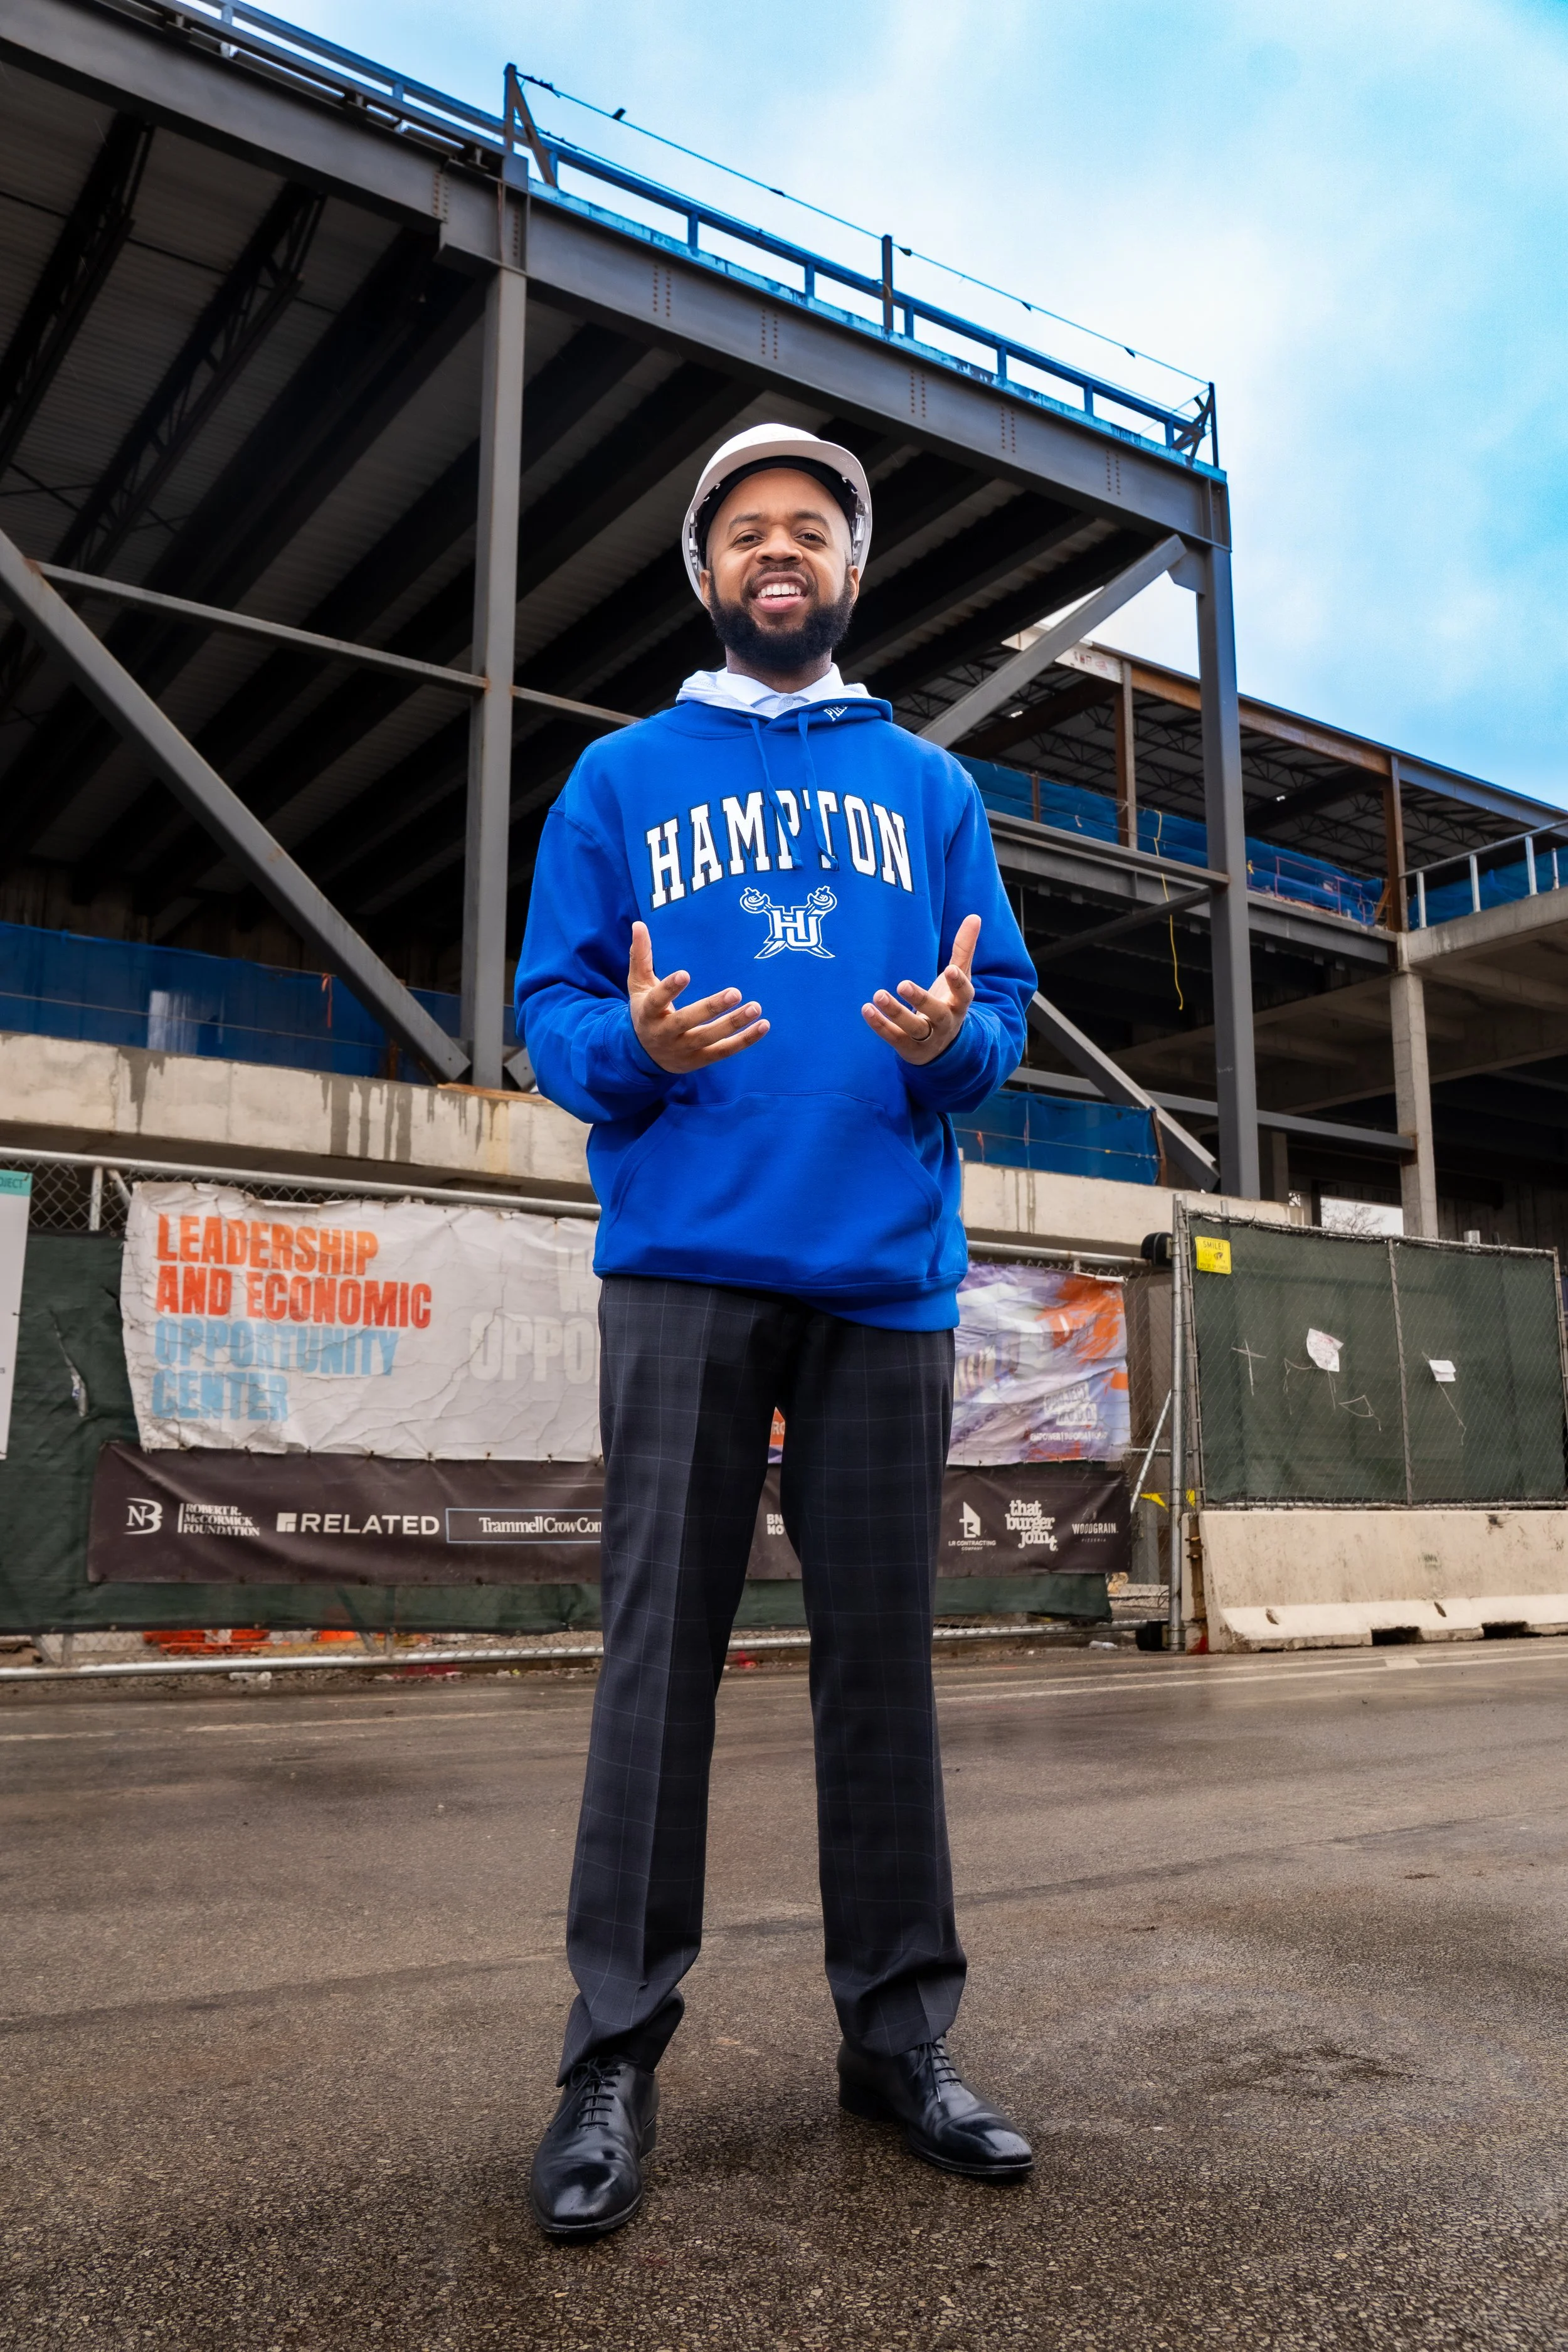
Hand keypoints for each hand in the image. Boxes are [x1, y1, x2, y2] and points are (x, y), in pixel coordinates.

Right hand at [629, 921, 768, 1072]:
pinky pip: (724, 1051)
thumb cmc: (646, 1012)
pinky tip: (763, 1025)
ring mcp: (683, 1049)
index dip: (670, 989)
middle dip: (711, 1008)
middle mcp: (664, 1034)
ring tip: (755, 1007)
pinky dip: (745, 1040)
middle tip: (735, 992)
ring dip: (734, 1024)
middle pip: (687, 1021)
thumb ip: (640, 956)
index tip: (685, 973)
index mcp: (648, 1013)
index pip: (658, 1000)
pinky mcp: (700, 1060)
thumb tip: (639, 924)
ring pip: (710, 1038)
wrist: (644, 1056)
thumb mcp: (638, 986)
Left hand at [861, 913, 979, 1064]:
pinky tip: (866, 1009)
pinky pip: (893, 1038)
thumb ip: (964, 948)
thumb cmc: (949, 1003)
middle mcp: (945, 1023)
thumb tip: (974, 916)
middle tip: (902, 984)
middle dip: (921, 1000)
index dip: (958, 984)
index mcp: (959, 1005)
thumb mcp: (960, 977)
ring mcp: (927, 1038)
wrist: (943, 1048)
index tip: (950, 969)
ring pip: (912, 1028)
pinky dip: (880, 1025)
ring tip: (878, 995)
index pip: (964, 995)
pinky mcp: (908, 1048)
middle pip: (936, 1014)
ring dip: (895, 1013)